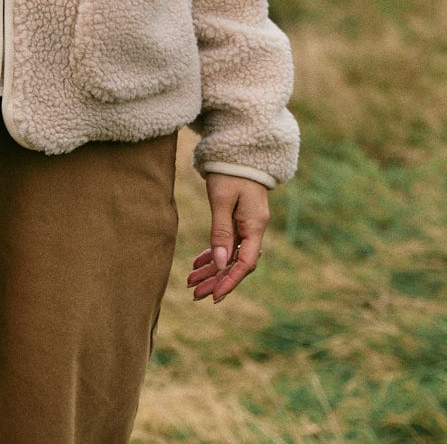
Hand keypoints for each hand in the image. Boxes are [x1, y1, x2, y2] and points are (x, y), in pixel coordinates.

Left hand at [186, 173, 269, 304]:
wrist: (239, 149)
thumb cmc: (230, 171)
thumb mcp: (221, 200)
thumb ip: (221, 231)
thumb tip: (219, 264)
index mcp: (254, 225)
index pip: (245, 263)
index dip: (229, 281)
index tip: (214, 296)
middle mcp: (254, 228)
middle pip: (237, 263)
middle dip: (217, 280)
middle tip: (195, 295)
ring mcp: (247, 224)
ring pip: (231, 255)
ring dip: (213, 270)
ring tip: (191, 284)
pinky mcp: (239, 219)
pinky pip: (228, 244)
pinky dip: (214, 254)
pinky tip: (198, 264)